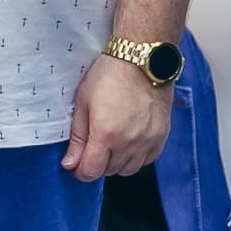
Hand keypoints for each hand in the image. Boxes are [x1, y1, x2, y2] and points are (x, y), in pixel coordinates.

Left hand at [64, 53, 174, 181]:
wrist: (143, 58)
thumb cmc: (109, 74)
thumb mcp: (84, 102)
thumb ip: (77, 137)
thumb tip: (69, 164)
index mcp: (105, 134)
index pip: (90, 172)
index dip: (80, 171)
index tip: (76, 163)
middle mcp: (128, 142)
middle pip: (108, 172)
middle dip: (97, 163)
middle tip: (93, 146)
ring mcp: (147, 140)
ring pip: (128, 170)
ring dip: (116, 162)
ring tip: (111, 143)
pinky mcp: (161, 135)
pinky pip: (147, 160)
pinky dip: (136, 157)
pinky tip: (129, 142)